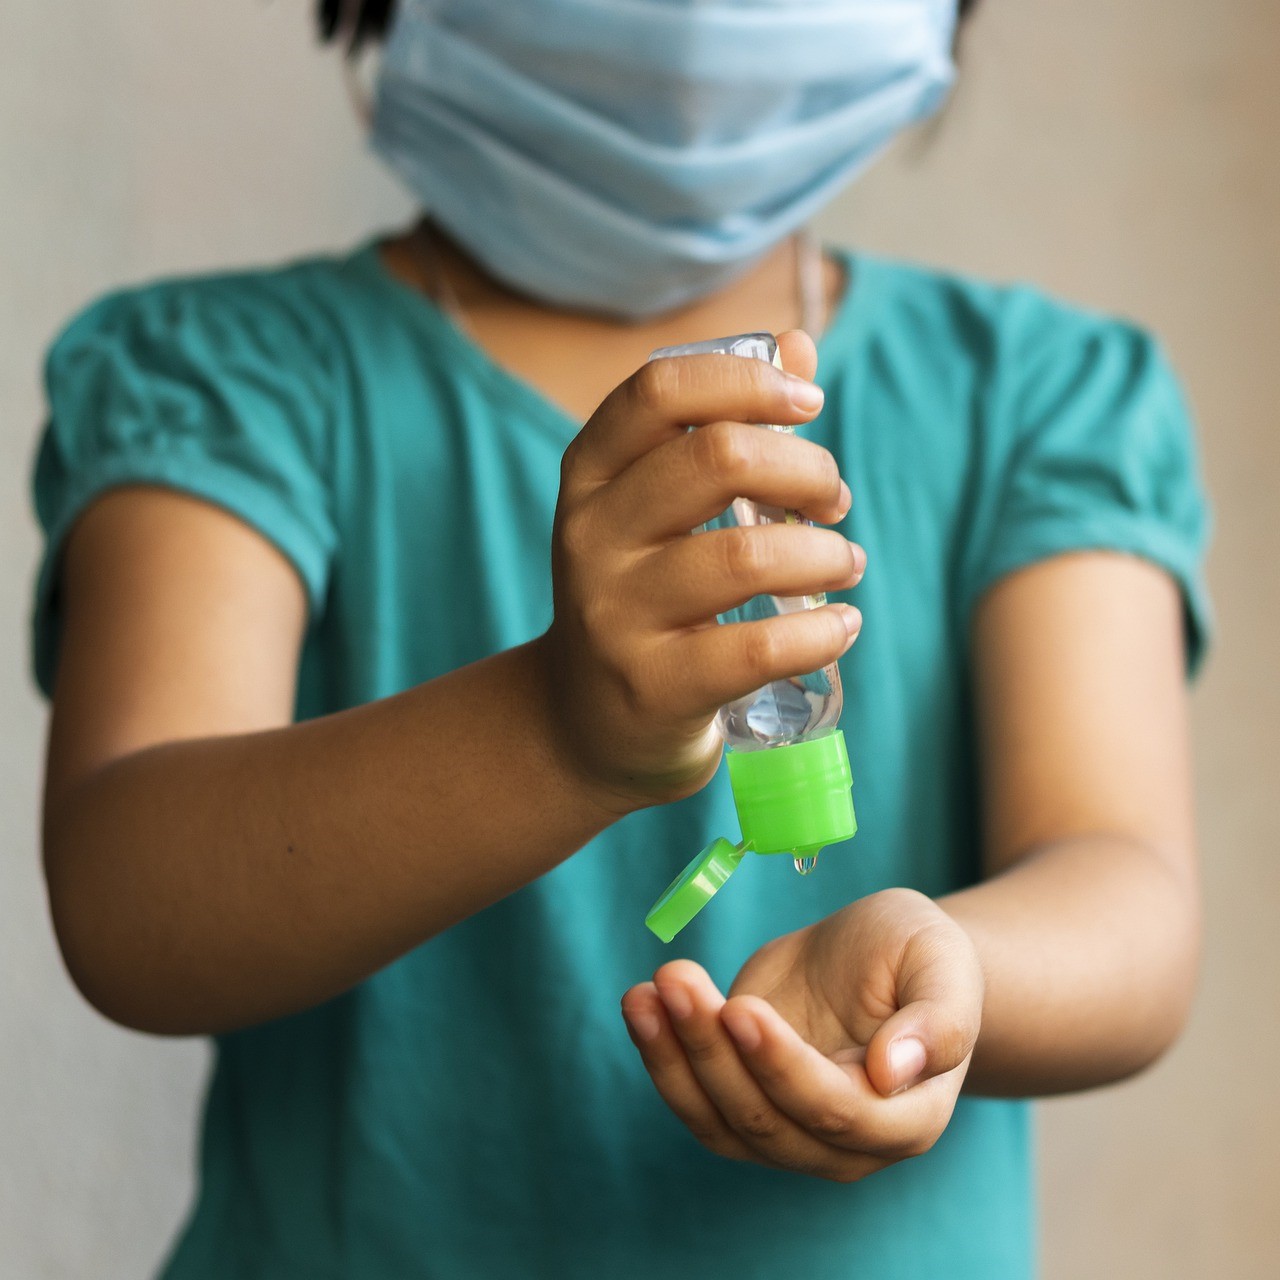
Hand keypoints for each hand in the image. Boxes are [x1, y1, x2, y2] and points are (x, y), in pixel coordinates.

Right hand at [538, 330, 864, 813]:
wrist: (586, 722)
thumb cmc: (644, 598)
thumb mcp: (658, 511)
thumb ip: (723, 427)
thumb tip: (799, 344)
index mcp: (589, 475)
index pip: (662, 390)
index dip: (748, 380)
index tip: (809, 403)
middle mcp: (590, 537)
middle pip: (718, 459)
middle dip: (807, 469)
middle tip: (834, 500)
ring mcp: (614, 614)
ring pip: (748, 555)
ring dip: (826, 553)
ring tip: (844, 564)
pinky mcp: (652, 686)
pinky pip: (759, 647)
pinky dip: (823, 630)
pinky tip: (842, 625)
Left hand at [621, 888, 983, 1180]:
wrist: (878, 956)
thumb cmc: (919, 955)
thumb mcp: (942, 961)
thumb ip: (939, 1018)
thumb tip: (896, 1070)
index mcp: (907, 1117)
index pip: (836, 1112)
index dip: (783, 1067)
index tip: (740, 1008)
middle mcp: (846, 1144)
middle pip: (765, 1121)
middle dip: (711, 1051)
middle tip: (676, 978)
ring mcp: (789, 1131)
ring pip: (718, 1122)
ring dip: (673, 1060)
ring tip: (646, 993)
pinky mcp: (743, 1104)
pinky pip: (694, 1101)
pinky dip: (660, 1058)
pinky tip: (642, 1003)